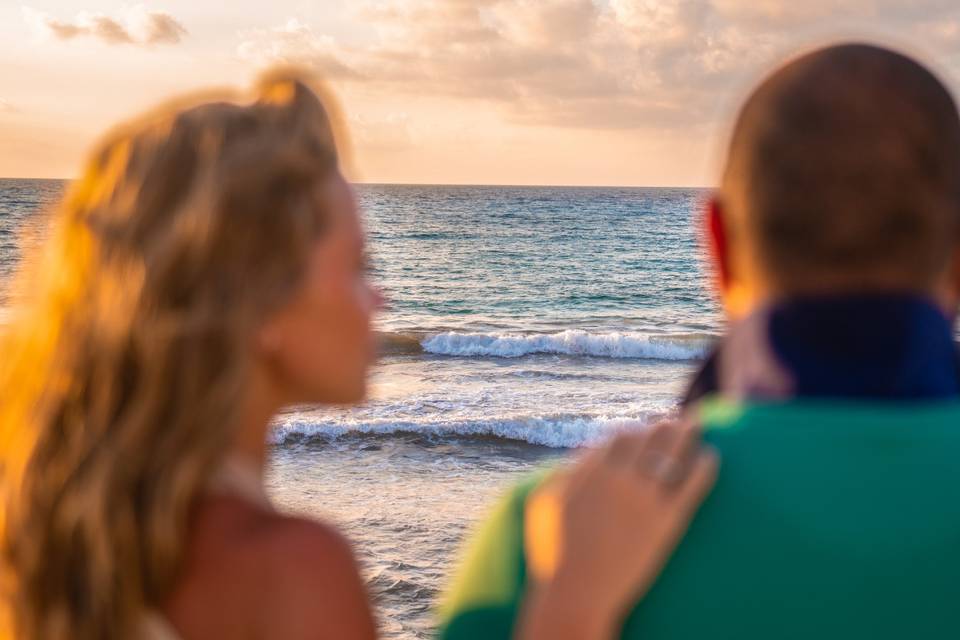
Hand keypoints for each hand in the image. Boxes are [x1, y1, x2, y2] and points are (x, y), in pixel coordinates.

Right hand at [518, 421, 718, 638]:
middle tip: (673, 422)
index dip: (632, 430)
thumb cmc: (553, 553)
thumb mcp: (544, 503)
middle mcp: (619, 476)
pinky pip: (691, 484)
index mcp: (590, 470)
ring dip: (685, 434)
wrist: (577, 592)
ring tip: (696, 425)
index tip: (640, 429)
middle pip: (647, 438)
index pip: (618, 436)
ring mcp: (644, 496)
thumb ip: (561, 475)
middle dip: (661, 427)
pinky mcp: (666, 520)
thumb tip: (578, 457)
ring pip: (671, 452)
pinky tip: (711, 457)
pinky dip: (703, 466)